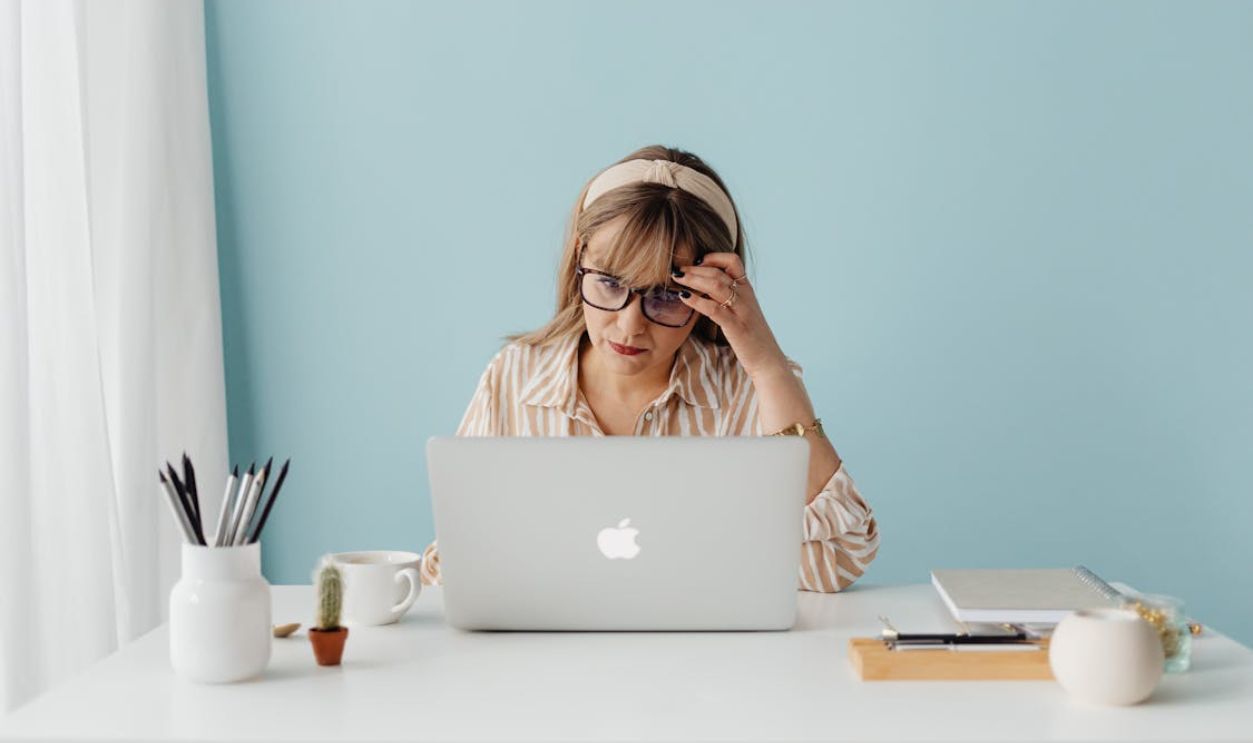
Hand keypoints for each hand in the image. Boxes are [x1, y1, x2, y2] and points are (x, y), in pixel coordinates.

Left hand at [672, 252, 788, 378]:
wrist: (767, 359)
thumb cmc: (752, 336)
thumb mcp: (742, 311)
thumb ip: (728, 298)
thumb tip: (704, 289)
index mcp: (747, 289)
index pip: (733, 261)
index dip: (713, 257)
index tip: (696, 262)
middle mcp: (745, 296)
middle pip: (719, 272)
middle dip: (695, 268)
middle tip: (678, 270)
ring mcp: (741, 310)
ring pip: (716, 285)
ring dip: (693, 279)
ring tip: (678, 279)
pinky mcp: (736, 326)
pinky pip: (714, 308)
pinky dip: (697, 300)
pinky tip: (684, 297)